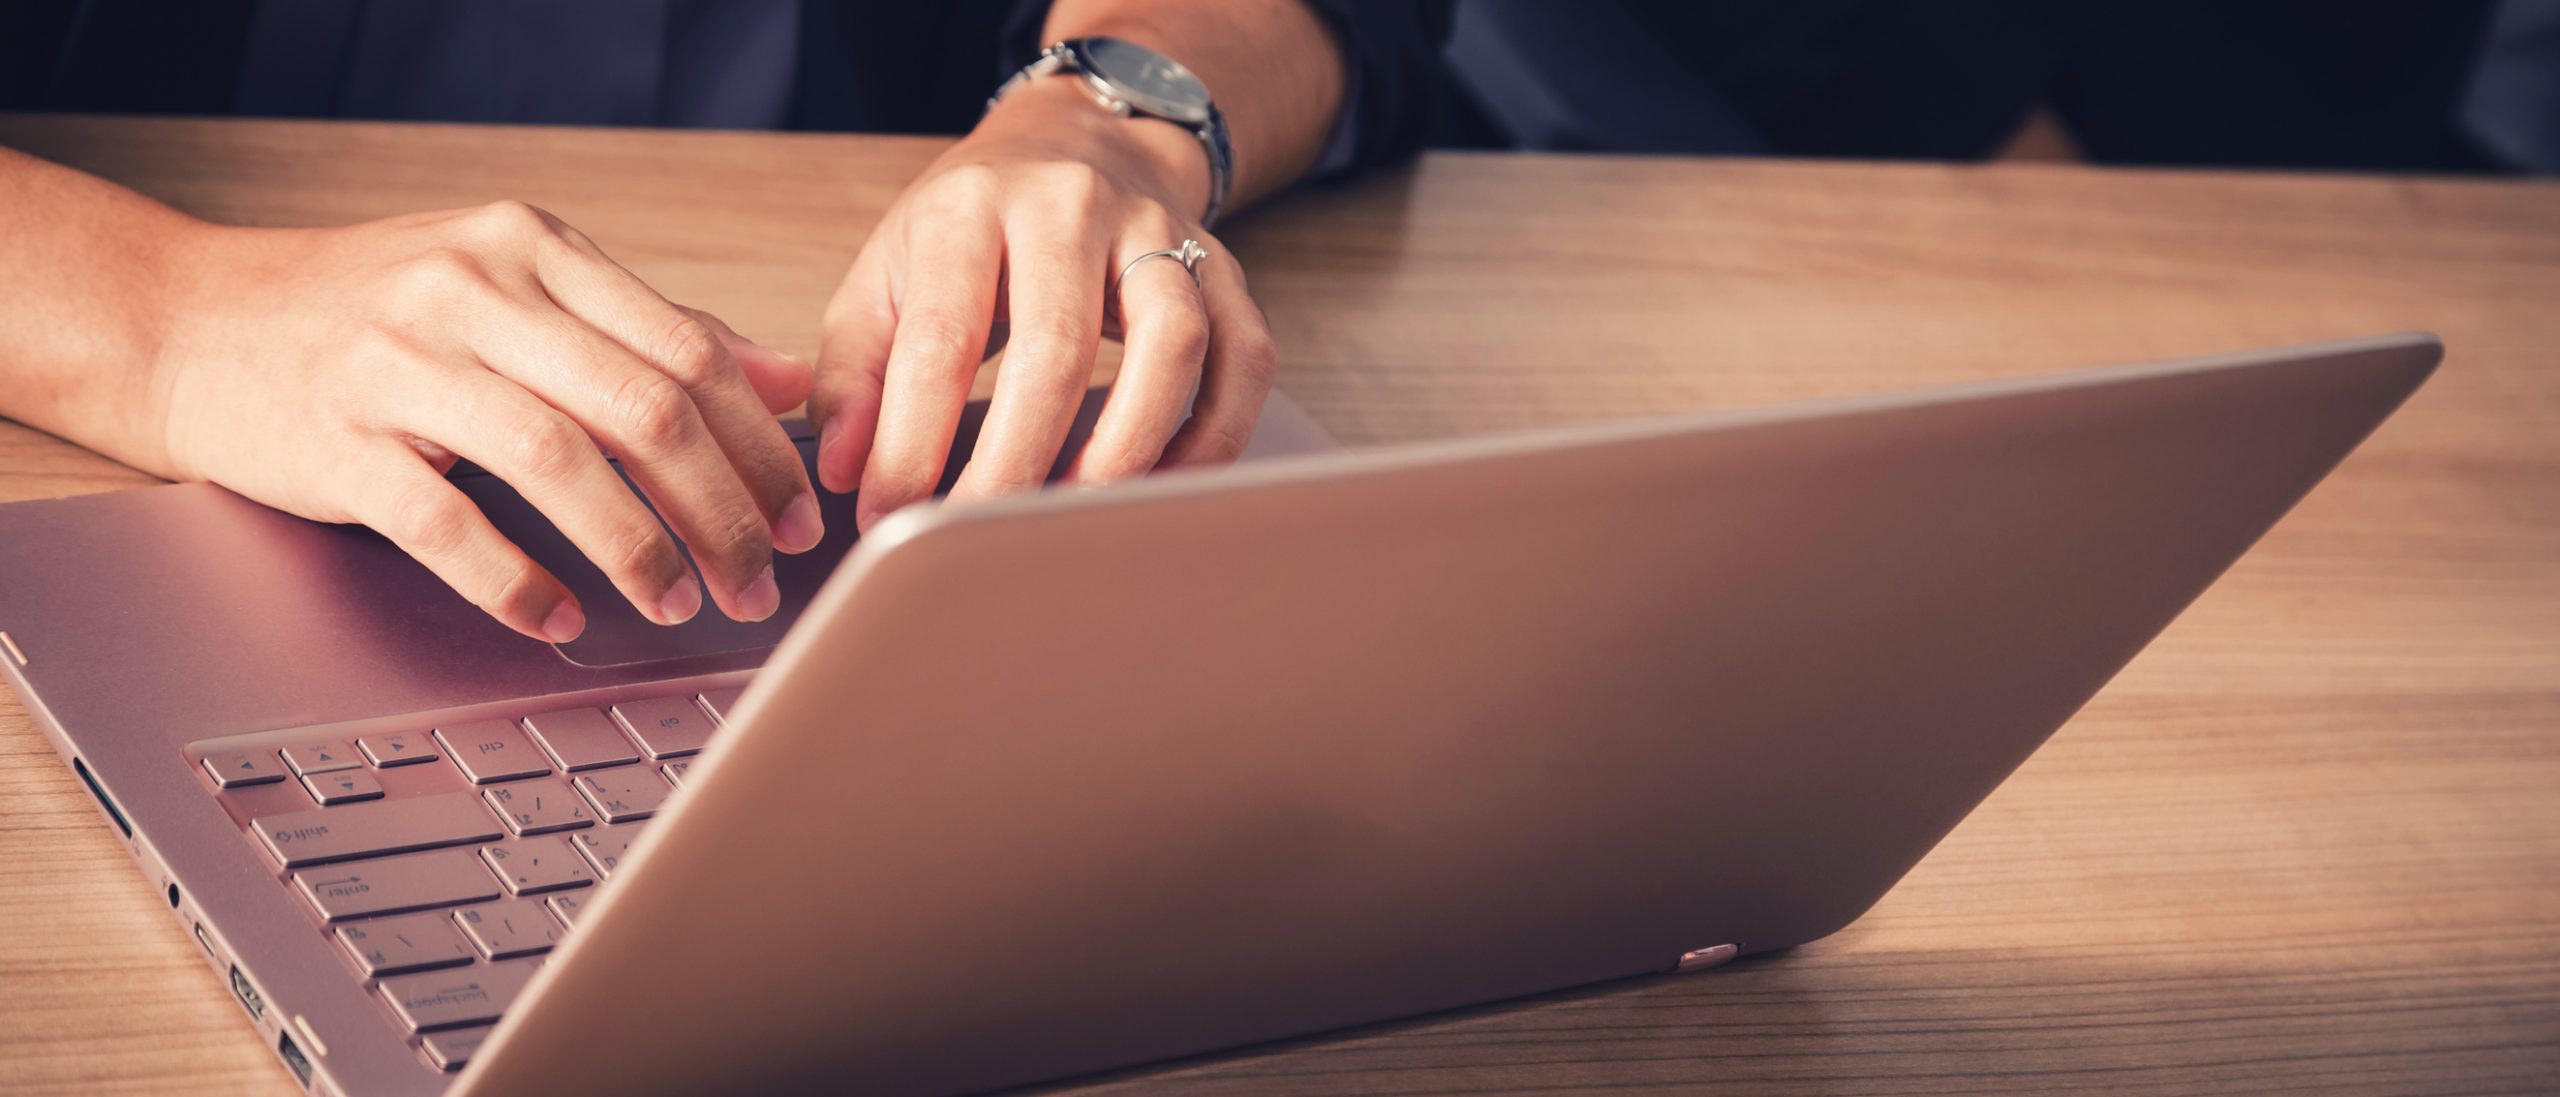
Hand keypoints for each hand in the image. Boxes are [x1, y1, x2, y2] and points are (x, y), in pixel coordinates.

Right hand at [146, 201, 824, 641]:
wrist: (188, 322)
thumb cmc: (375, 314)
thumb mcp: (518, 289)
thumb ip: (651, 331)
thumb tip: (790, 382)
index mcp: (533, 247)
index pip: (688, 351)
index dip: (760, 447)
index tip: (799, 518)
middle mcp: (471, 288)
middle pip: (642, 408)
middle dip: (720, 511)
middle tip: (756, 583)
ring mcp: (396, 361)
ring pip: (558, 462)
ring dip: (636, 550)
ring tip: (676, 605)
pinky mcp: (334, 438)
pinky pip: (447, 523)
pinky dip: (516, 582)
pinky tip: (558, 619)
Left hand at [808, 76, 1279, 529]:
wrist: (1075, 145)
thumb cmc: (972, 228)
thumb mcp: (885, 273)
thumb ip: (855, 372)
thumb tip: (849, 471)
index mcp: (971, 208)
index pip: (943, 336)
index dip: (913, 439)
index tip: (890, 513)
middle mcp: (1071, 209)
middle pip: (1057, 348)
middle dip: (1017, 463)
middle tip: (980, 538)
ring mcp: (1159, 235)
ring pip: (1170, 343)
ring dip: (1127, 449)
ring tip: (1079, 517)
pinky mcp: (1223, 270)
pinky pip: (1243, 360)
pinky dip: (1214, 436)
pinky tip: (1165, 489)